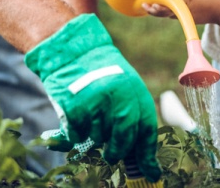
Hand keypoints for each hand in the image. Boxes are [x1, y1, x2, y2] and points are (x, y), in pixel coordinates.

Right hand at [25, 14, 160, 181]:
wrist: (68, 49)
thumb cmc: (97, 72)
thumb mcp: (121, 86)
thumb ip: (132, 117)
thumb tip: (148, 164)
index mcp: (133, 88)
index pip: (145, 127)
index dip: (147, 153)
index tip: (150, 171)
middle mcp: (117, 95)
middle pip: (124, 137)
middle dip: (118, 151)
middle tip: (111, 154)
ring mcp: (95, 101)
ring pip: (99, 137)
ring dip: (94, 136)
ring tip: (88, 119)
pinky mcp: (74, 107)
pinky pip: (77, 135)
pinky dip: (75, 133)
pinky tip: (74, 118)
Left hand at [142, 0, 219, 25]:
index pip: (169, 4)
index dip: (159, 5)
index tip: (150, 3)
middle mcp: (183, 9)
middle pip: (165, 13)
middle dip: (154, 11)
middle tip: (144, 5)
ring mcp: (185, 16)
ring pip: (167, 15)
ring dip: (158, 13)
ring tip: (147, 7)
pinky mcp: (186, 19)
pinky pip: (173, 16)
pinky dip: (166, 13)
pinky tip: (158, 9)